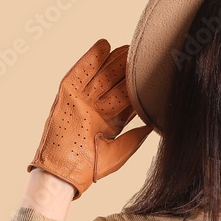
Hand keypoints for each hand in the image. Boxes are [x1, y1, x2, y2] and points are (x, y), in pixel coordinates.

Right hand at [28, 39, 152, 198]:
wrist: (64, 175)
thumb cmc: (90, 169)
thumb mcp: (121, 151)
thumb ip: (137, 136)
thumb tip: (156, 123)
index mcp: (107, 123)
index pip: (125, 100)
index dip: (137, 86)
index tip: (151, 73)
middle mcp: (94, 110)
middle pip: (113, 84)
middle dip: (126, 69)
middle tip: (141, 53)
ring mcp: (80, 102)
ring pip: (99, 76)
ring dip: (113, 60)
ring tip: (127, 46)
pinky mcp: (66, 97)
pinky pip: (78, 73)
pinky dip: (90, 59)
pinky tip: (103, 46)